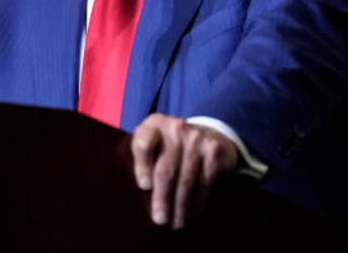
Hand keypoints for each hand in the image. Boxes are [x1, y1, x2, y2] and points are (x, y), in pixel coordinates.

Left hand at [131, 113, 238, 229]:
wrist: (206, 133)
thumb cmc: (168, 145)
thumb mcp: (152, 142)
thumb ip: (141, 158)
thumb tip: (134, 193)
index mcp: (153, 124)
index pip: (143, 144)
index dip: (142, 167)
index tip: (144, 187)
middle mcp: (175, 128)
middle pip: (165, 168)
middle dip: (162, 198)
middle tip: (160, 219)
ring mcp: (196, 138)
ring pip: (186, 179)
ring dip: (180, 206)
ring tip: (175, 223)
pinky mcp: (213, 152)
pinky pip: (204, 182)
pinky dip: (197, 202)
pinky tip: (190, 213)